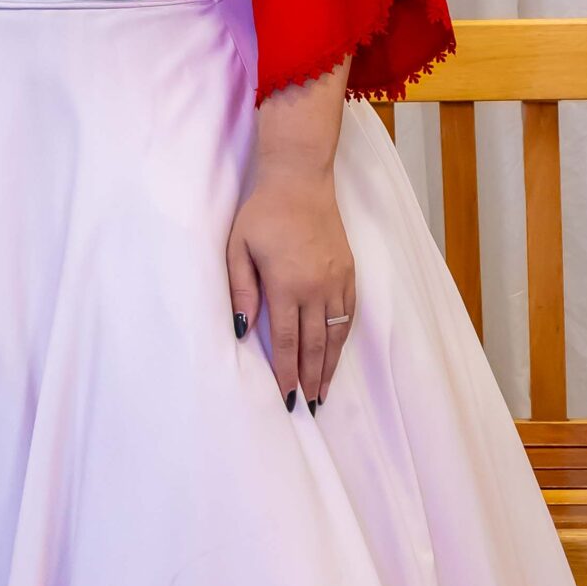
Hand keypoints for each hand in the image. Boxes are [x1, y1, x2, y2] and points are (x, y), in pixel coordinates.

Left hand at [226, 58, 353, 410]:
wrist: (301, 179)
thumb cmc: (262, 212)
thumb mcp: (238, 249)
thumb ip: (241, 292)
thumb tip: (242, 331)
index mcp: (286, 286)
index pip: (286, 342)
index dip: (286, 373)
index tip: (286, 398)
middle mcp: (316, 289)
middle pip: (314, 346)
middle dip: (310, 379)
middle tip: (309, 406)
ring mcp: (336, 281)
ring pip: (335, 335)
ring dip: (329, 365)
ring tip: (324, 390)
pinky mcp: (348, 272)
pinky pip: (348, 314)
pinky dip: (342, 338)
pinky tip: (337, 351)